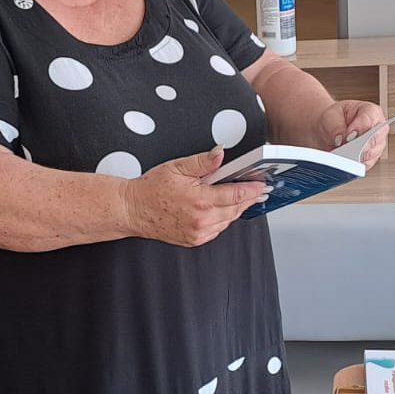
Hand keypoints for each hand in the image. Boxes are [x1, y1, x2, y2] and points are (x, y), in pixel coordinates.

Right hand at [123, 147, 269, 246]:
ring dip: (236, 209)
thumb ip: (203, 162)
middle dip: (248, 198)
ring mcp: (199, 233)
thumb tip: (221, 154)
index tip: (262, 184)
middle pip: (236, 209)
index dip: (252, 189)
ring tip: (239, 196)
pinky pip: (217, 229)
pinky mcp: (195, 240)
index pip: (236, 195)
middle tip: (255, 188)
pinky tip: (220, 208)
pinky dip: (223, 219)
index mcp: (200, 200)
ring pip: (228, 221)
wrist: (133, 210)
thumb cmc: (151, 189)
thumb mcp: (177, 167)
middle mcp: (202, 220)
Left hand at [317, 100, 388, 167]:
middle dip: (358, 146)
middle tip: (345, 148)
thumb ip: (336, 126)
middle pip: (374, 141)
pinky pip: (365, 166)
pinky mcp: (370, 160)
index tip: (348, 135)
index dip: (359, 129)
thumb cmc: (334, 119)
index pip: (370, 120)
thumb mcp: (331, 116)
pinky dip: (354, 166)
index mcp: (371, 112)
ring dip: (355, 158)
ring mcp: (376, 146)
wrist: (330, 130)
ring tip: (341, 156)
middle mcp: (378, 129)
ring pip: (371, 156)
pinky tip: (344, 163)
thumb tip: (342, 138)